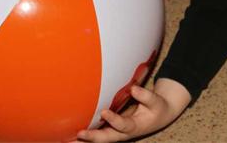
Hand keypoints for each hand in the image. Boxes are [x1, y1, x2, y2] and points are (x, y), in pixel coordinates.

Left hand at [71, 78, 191, 142]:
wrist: (159, 116)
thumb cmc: (156, 108)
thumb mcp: (156, 102)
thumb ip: (146, 96)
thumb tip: (134, 89)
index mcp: (135, 127)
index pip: (123, 125)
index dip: (115, 120)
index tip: (104, 112)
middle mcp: (123, 132)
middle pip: (107, 138)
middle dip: (93, 137)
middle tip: (80, 134)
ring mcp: (115, 132)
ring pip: (98, 139)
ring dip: (84, 141)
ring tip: (67, 141)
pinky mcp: (110, 128)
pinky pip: (96, 134)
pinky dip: (84, 137)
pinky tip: (69, 136)